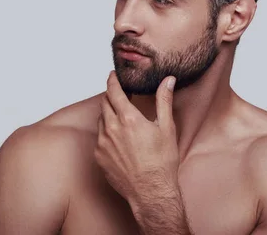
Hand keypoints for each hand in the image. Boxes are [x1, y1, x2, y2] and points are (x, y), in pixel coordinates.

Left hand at [95, 71, 178, 204]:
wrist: (151, 192)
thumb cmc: (161, 162)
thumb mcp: (166, 128)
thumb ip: (164, 100)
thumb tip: (168, 80)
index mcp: (128, 119)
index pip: (114, 91)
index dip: (112, 80)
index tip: (112, 75)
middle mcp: (111, 129)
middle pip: (105, 103)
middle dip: (111, 95)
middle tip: (119, 94)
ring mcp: (102, 144)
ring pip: (101, 120)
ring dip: (108, 114)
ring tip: (121, 116)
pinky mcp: (99, 157)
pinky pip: (99, 138)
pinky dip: (106, 132)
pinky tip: (118, 138)